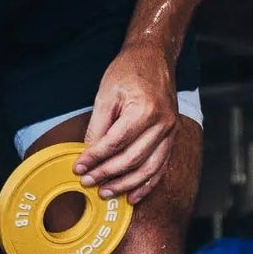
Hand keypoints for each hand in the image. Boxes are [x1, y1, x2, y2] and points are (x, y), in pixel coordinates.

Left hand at [75, 41, 177, 203]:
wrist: (154, 58)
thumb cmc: (129, 71)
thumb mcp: (105, 94)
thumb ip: (97, 127)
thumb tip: (88, 155)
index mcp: (144, 109)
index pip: (115, 143)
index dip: (95, 159)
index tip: (79, 168)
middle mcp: (162, 123)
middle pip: (131, 159)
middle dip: (107, 175)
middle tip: (88, 183)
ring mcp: (171, 132)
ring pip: (148, 169)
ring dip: (125, 185)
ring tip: (106, 193)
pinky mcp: (173, 137)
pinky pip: (160, 167)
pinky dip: (146, 184)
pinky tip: (132, 195)